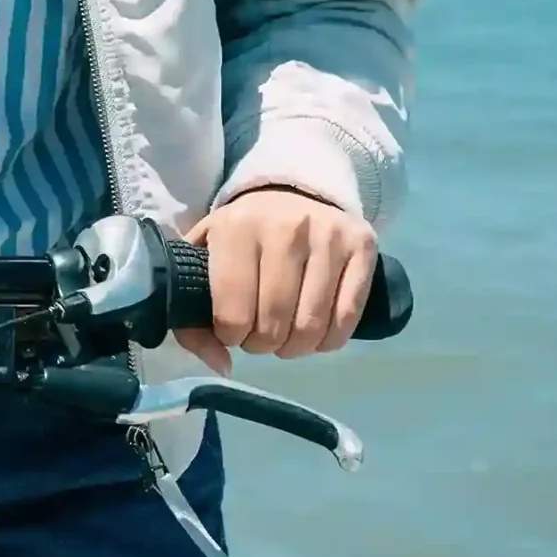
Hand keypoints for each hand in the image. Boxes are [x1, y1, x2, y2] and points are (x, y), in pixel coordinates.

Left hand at [174, 186, 378, 376]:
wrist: (293, 192)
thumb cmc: (241, 233)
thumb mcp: (205, 255)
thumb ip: (194, 312)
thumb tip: (221, 364)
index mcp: (236, 227)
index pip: (233, 309)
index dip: (231, 336)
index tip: (232, 333)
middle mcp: (285, 227)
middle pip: (274, 321)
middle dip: (263, 344)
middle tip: (260, 340)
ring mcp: (328, 235)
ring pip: (312, 323)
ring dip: (296, 347)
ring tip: (286, 340)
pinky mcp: (362, 245)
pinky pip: (349, 315)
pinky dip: (330, 339)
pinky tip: (317, 335)